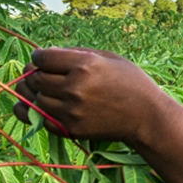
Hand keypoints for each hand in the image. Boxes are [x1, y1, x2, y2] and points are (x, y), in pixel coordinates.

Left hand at [12, 47, 156, 143]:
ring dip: (38, 94)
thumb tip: (45, 53)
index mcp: (84, 65)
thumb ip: (75, 53)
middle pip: (35, 79)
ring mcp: (72, 111)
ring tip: (47, 90)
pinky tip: (49, 106)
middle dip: (35, 74)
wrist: (147, 116)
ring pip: (36, 100)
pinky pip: (42, 120)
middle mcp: (75, 88)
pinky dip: (41, 112)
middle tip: (43, 73)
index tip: (42, 58)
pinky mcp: (72, 129)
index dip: (38, 56)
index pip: (42, 58)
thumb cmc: (130, 82)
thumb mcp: (108, 58)